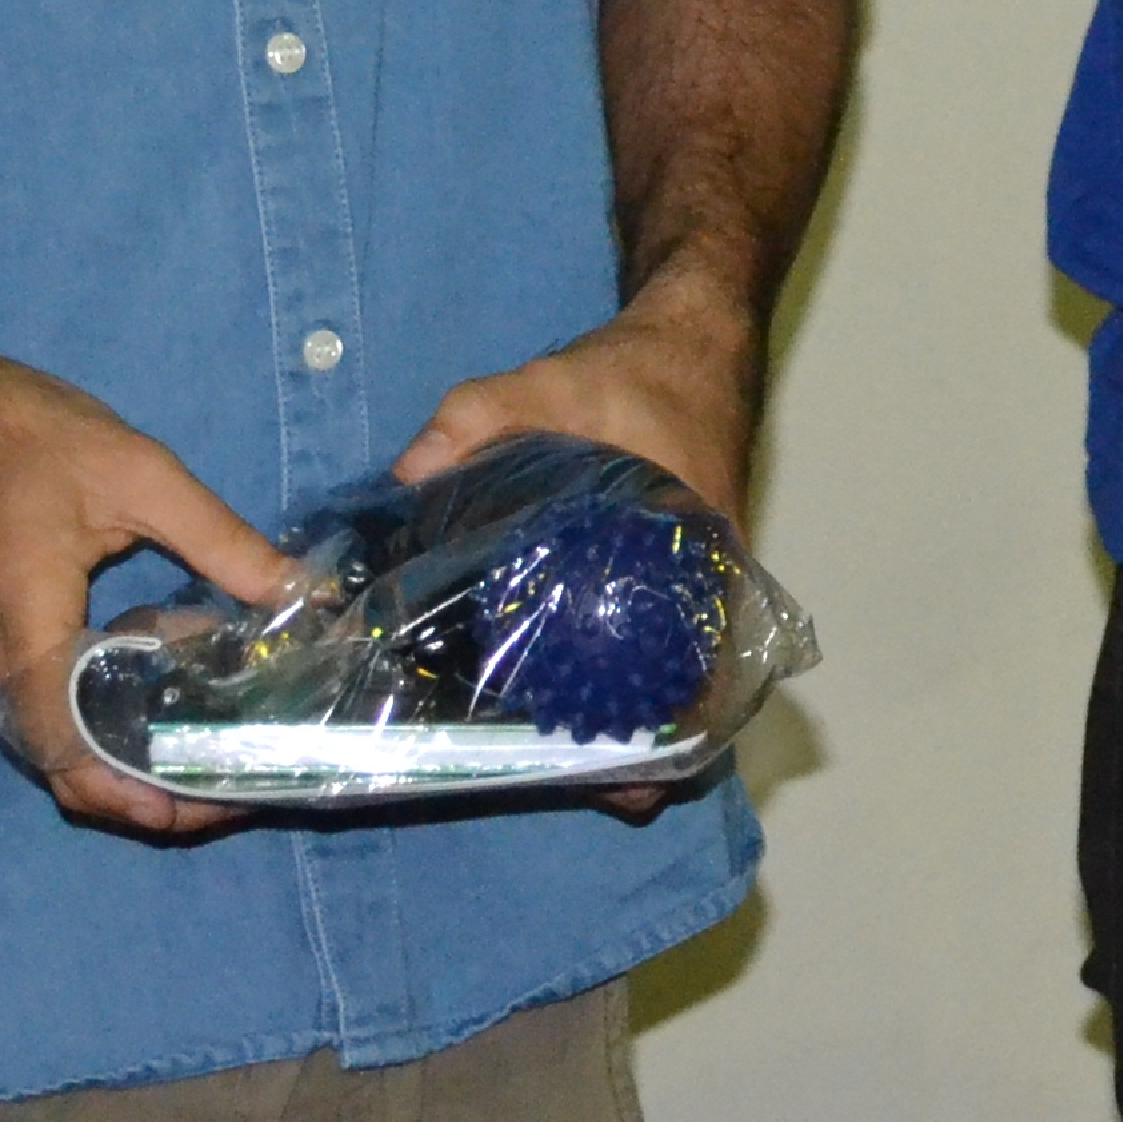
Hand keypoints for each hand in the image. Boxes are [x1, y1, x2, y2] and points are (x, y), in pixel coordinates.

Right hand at [0, 340, 291, 843]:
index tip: (210, 802)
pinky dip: (130, 708)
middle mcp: (15, 668)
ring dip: (145, 754)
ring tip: (229, 742)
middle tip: (240, 781)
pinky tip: (192, 673)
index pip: (74, 755)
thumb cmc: (21, 440)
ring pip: (76, 740)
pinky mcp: (26, 637)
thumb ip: (218, 538)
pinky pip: (74, 700)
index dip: (138, 796)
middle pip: (75, 770)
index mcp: (34, 640)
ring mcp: (16, 656)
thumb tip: (300, 591)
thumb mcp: (137, 473)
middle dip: (155, 794)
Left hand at [395, 290, 771, 821]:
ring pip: (685, 680)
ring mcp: (707, 583)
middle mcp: (718, 584)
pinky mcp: (688, 575)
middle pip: (694, 698)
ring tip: (566, 760)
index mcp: (701, 553)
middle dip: (643, 752)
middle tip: (575, 782)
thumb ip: (472, 423)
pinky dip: (637, 679)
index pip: (707, 677)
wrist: (696, 336)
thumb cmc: (638, 371)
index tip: (623, 785)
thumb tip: (405, 479)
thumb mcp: (545, 384)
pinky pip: (671, 646)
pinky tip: (573, 696)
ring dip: (640, 723)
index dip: (668, 744)